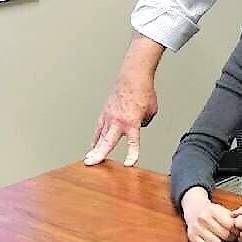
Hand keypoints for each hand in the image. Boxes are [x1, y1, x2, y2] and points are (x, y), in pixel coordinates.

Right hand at [85, 34, 163, 166]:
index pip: (133, 142)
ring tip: (89, 159)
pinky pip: (100, 128)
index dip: (132, 154)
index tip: (129, 164)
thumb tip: (139, 125)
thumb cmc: (144, 92)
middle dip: (99, 153)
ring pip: (100, 135)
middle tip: (91, 163)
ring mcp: (109, 116)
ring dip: (95, 148)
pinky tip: (94, 145)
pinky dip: (96, 137)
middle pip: (107, 141)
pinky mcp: (105, 112)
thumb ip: (144, 121)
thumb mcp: (151, 110)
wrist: (133, 77)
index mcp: (132, 122)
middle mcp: (118, 121)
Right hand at [181, 187, 237, 241]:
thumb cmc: (212, 211)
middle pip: (224, 235)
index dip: (236, 230)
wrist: (194, 208)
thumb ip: (232, 218)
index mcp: (213, 210)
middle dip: (231, 238)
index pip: (230, 225)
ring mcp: (196, 228)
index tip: (238, 232)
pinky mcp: (191, 237)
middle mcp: (203, 218)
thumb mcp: (222, 210)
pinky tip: (212, 240)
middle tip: (232, 237)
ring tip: (222, 238)